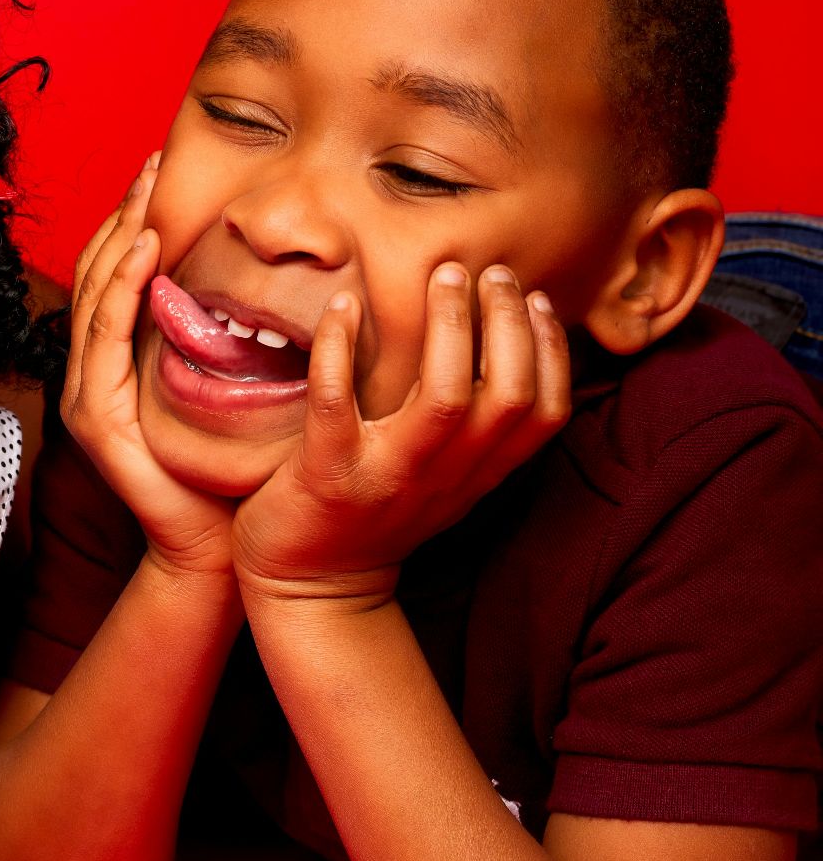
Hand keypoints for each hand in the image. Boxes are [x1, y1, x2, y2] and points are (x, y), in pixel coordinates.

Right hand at [63, 153, 234, 575]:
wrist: (218, 548)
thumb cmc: (235, 473)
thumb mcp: (236, 389)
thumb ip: (232, 337)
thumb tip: (271, 277)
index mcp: (121, 362)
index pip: (118, 274)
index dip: (136, 219)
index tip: (164, 169)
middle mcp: (94, 373)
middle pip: (96, 272)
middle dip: (124, 212)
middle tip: (154, 160)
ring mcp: (88, 394)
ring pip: (93, 294)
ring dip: (120, 237)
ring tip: (149, 192)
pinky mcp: (96, 416)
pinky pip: (103, 336)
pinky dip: (120, 288)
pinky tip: (144, 251)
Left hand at [232, 263, 569, 605]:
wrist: (309, 589)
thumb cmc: (374, 515)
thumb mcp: (442, 480)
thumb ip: (471, 432)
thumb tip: (499, 350)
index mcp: (476, 475)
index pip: (543, 413)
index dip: (551, 352)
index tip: (534, 299)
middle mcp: (444, 477)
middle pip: (505, 396)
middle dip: (507, 324)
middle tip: (491, 272)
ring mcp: (387, 477)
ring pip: (442, 397)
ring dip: (448, 327)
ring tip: (443, 276)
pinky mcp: (327, 475)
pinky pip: (337, 402)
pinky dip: (341, 348)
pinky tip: (343, 305)